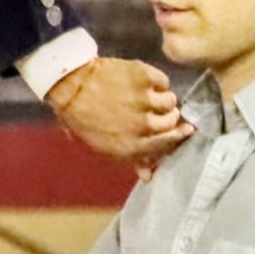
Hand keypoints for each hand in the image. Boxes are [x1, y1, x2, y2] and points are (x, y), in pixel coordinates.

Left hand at [47, 57, 193, 170]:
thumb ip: (129, 161)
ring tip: (149, 95)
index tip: (185, 129)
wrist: (68, 83)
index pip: (168, 145)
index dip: (177, 136)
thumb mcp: (101, 146)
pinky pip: (163, 81)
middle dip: (168, 116)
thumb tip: (150, 176)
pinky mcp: (144, 77)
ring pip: (171, 101)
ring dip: (163, 98)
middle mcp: (143, 126)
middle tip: (158, 109)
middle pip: (173, 122)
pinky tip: (144, 81)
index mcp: (133, 146)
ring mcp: (145, 100)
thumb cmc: (81, 118)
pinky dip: (157, 80)